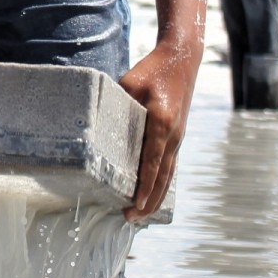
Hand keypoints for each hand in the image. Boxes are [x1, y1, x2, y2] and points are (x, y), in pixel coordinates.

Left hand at [116, 42, 199, 223]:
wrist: (182, 59)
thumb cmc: (151, 69)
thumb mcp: (129, 84)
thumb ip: (117, 107)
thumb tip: (95, 127)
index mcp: (161, 123)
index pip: (152, 163)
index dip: (144, 186)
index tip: (135, 204)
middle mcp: (173, 135)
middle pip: (163, 176)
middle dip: (149, 200)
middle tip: (132, 218)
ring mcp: (178, 137)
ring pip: (169, 174)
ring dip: (157, 196)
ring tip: (141, 214)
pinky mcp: (177, 135)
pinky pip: (170, 164)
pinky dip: (162, 182)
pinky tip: (153, 194)